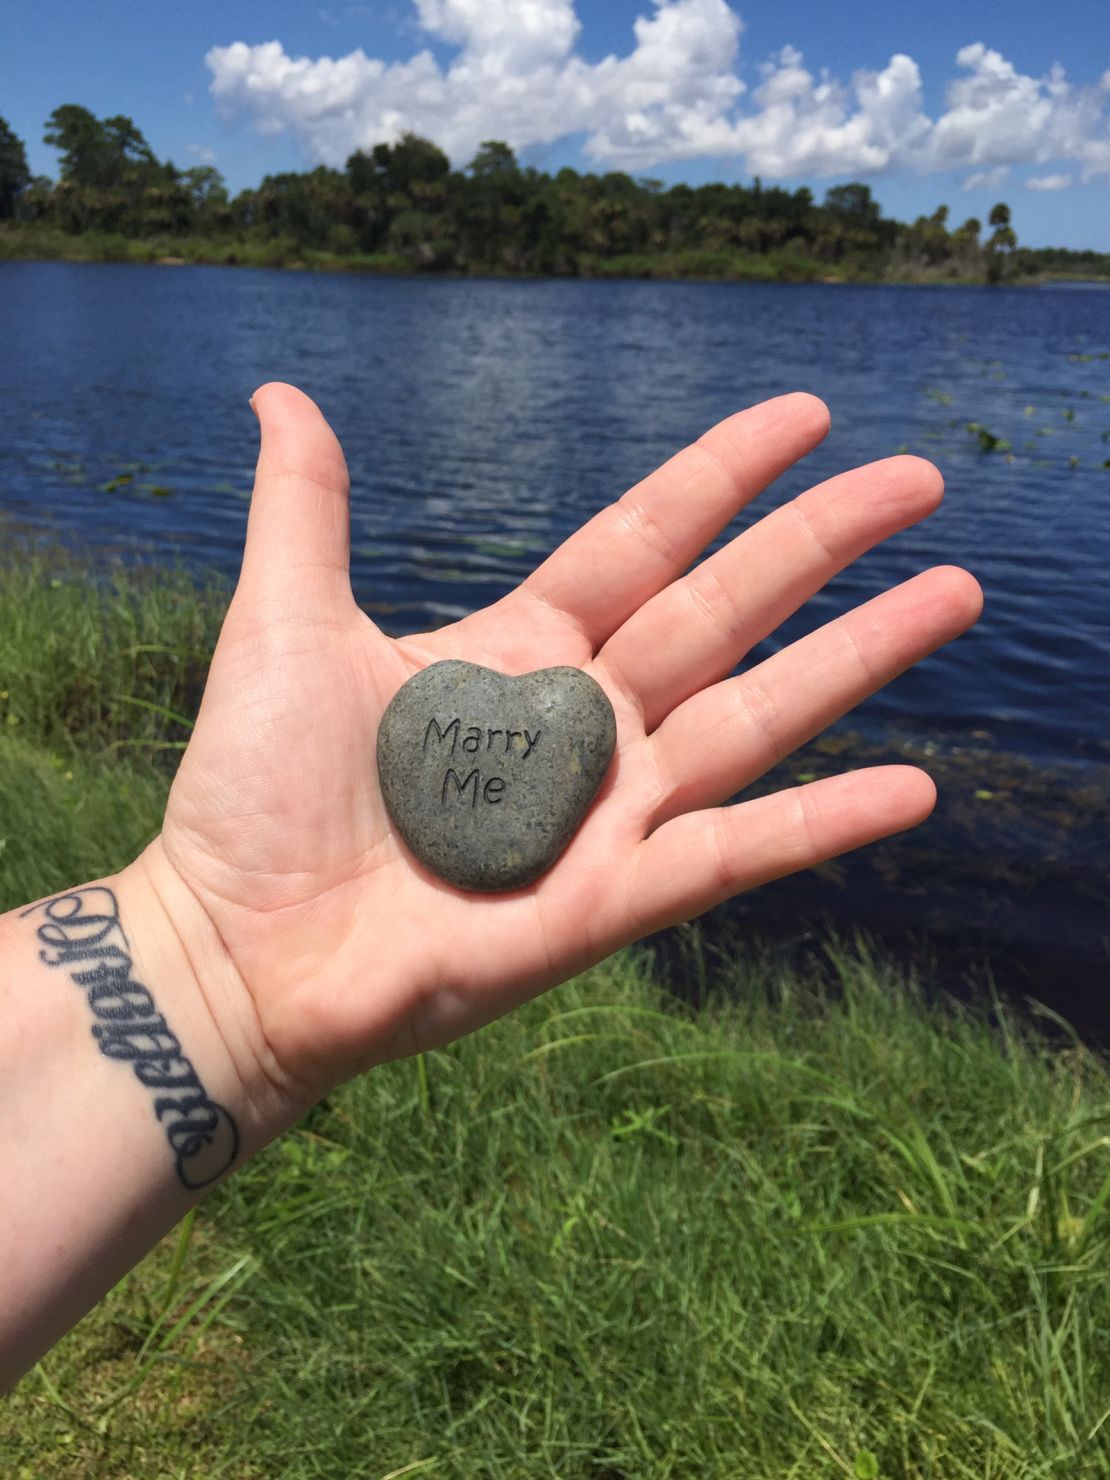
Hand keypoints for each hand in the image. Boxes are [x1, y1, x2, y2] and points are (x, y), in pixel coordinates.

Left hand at [147, 384, 980, 1110]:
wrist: (235, 945)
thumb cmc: (251, 793)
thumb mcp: (284, 623)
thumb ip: (305, 507)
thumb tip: (278, 391)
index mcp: (517, 649)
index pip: (645, 542)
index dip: (722, 478)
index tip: (804, 417)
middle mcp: (581, 723)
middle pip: (726, 613)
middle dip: (822, 544)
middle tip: (919, 479)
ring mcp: (605, 813)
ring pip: (755, 718)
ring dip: (858, 659)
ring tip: (955, 593)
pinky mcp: (609, 902)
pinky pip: (732, 855)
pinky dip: (820, 826)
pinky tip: (912, 788)